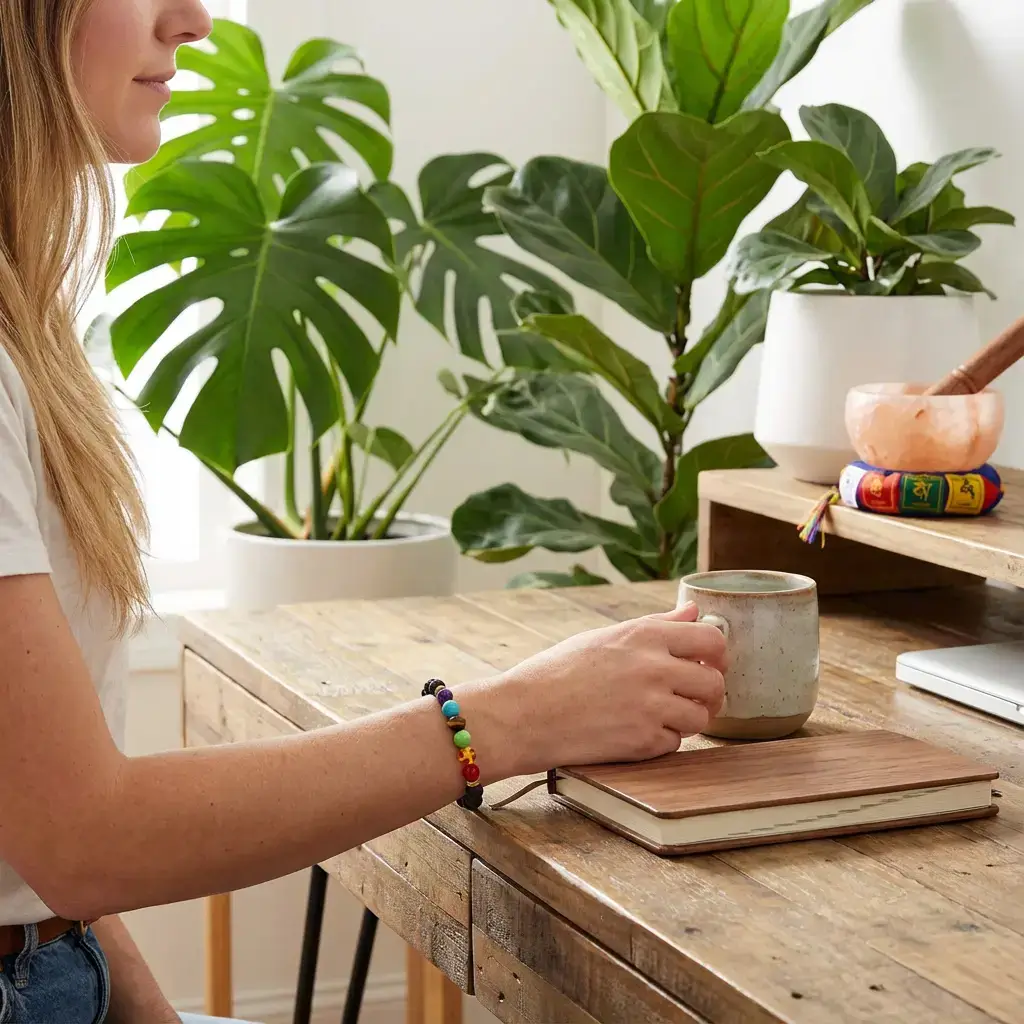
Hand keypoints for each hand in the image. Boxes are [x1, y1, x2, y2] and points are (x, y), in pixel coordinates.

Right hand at [465, 601, 726, 778]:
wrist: (523, 714)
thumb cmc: (557, 672)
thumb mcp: (605, 637)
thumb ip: (656, 625)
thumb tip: (694, 611)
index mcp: (645, 634)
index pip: (711, 640)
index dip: (717, 656)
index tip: (709, 664)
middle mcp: (654, 667)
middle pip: (714, 682)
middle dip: (708, 693)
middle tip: (691, 697)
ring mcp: (652, 706)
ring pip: (701, 717)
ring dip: (688, 719)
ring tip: (660, 715)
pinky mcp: (644, 741)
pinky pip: (676, 742)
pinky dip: (662, 740)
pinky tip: (636, 730)